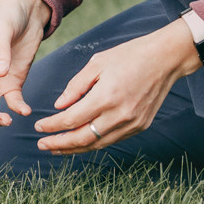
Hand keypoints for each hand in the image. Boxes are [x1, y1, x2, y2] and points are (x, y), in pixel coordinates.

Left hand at [34, 18, 199, 152]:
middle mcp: (119, 114)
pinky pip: (111, 140)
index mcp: (106, 96)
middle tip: (42, 144)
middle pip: (83, 138)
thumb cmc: (129, 56)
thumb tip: (59, 106)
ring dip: (75, 148)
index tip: (39, 127)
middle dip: (59, 144)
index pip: (72, 119)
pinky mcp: (140, 126)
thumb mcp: (97, 63)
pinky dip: (94, 143)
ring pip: (98, 144)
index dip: (53, 126)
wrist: (165, 59)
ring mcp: (132, 123)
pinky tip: (80, 142)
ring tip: (57, 148)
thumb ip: (76, 86)